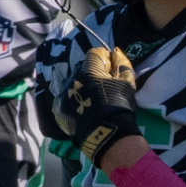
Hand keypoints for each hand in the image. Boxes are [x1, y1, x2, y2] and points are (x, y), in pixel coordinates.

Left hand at [54, 45, 138, 164]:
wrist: (105, 134)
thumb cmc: (119, 106)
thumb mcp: (127, 83)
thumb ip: (122, 64)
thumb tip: (116, 52)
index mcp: (89, 69)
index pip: (95, 53)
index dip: (104, 59)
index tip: (110, 69)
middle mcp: (72, 77)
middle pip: (82, 67)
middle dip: (91, 72)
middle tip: (102, 85)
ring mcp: (63, 93)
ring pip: (72, 82)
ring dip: (81, 86)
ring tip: (91, 99)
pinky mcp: (58, 107)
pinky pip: (65, 97)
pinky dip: (73, 99)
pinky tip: (81, 108)